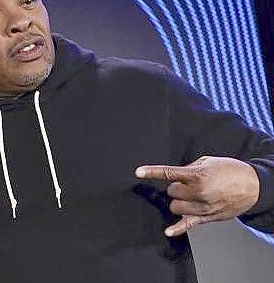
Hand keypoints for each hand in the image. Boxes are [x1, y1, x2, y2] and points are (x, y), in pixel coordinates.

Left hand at [135, 156, 259, 236]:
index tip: (138, 172)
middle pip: (171, 192)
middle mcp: (198, 192)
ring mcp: (202, 207)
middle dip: (175, 187)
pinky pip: (188, 225)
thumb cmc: (232, 171)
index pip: (169, 174)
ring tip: (190, 196)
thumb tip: (177, 175)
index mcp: (197, 176)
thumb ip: (189, 168)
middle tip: (188, 184)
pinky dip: (177, 229)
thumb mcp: (208, 161)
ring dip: (178, 201)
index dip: (151, 172)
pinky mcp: (207, 217)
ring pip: (175, 207)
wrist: (254, 186)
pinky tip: (168, 231)